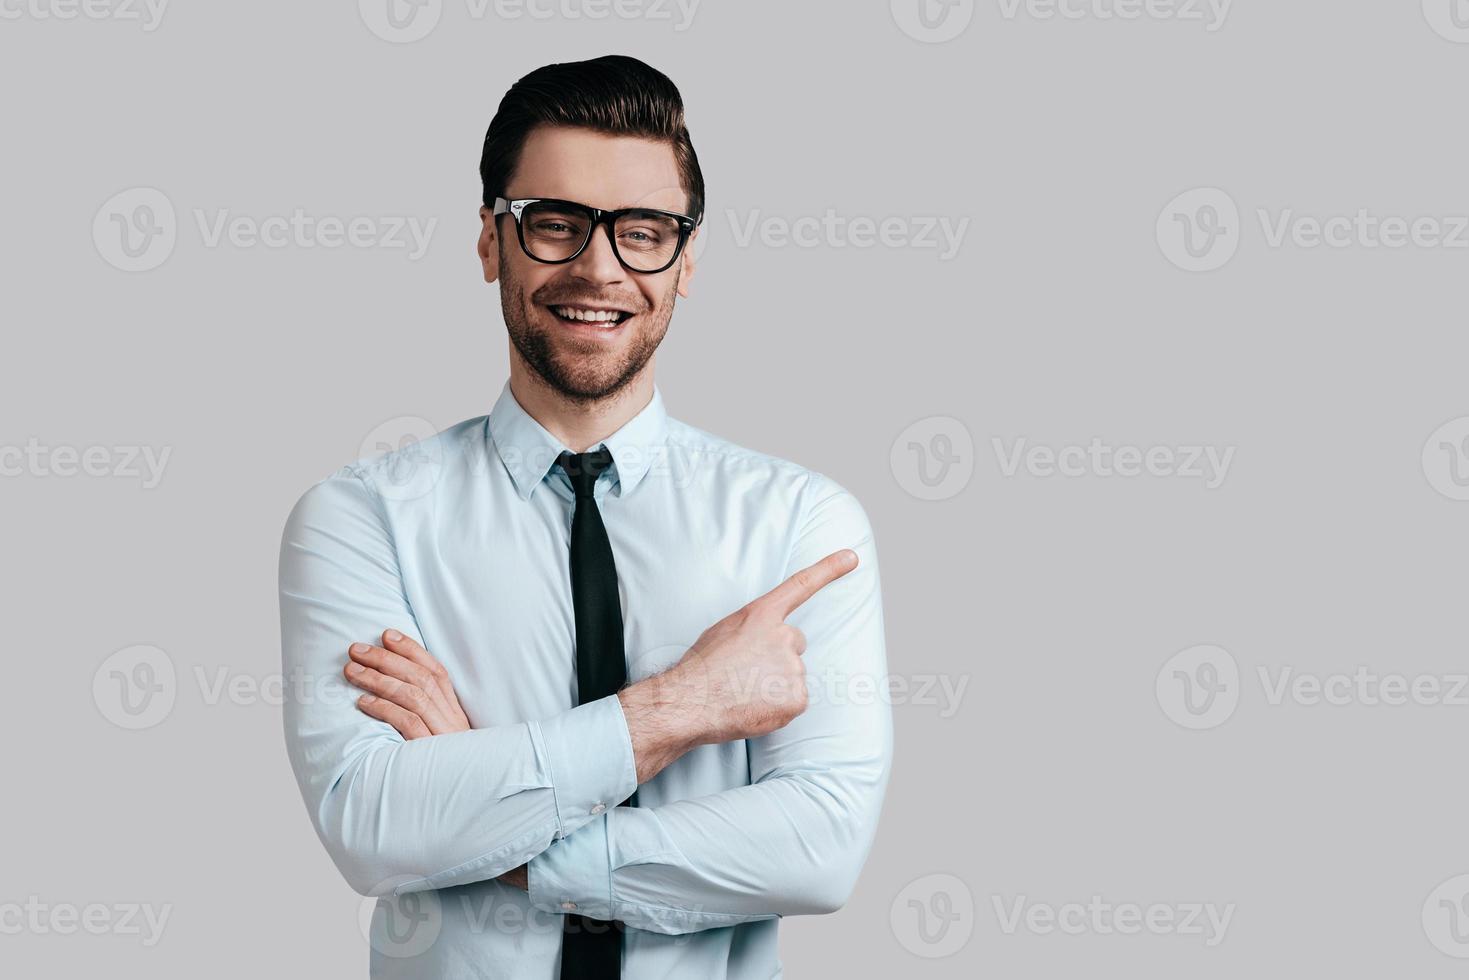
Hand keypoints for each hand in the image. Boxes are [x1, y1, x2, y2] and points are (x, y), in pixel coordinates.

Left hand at [344, 631, 523, 889]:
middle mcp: (453, 720)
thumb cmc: (453, 778)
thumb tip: (398, 699)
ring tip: (351, 669)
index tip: (387, 633)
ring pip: (411, 696)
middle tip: (355, 648)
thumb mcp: (445, 745)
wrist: (478, 811)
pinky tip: (362, 703)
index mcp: (457, 714)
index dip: (412, 650)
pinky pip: (407, 724)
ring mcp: (444, 737)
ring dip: (378, 679)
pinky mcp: (433, 755)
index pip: (436, 671)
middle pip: (420, 678)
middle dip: (386, 659)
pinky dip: (383, 709)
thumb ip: (428, 723)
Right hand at [652, 548, 857, 746]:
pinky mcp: (797, 698)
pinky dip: (778, 706)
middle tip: (747, 671)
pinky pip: (793, 700)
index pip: (801, 586)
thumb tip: (762, 644)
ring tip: (744, 690)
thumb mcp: (724, 631)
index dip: (829, 569)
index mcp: (762, 615)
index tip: (851, 557)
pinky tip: (754, 705)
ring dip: (774, 684)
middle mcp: (783, 637)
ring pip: (792, 675)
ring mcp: (793, 668)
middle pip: (794, 644)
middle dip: (777, 657)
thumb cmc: (701, 668)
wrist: (691, 702)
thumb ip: (753, 629)